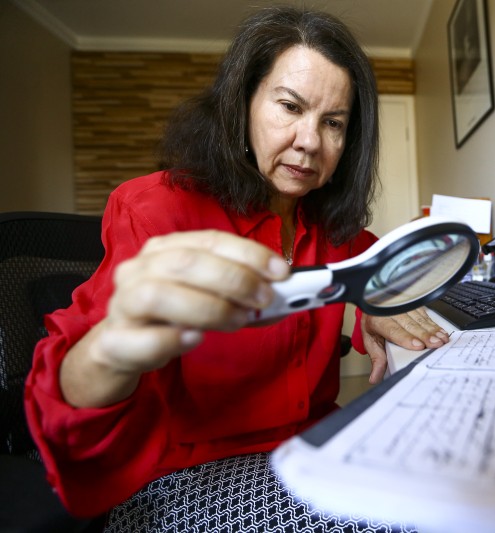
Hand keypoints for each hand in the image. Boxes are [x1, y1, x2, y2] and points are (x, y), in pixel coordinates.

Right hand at [61, 230, 289, 406]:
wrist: (120, 348)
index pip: (209, 241)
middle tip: (264, 299)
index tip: (280, 272)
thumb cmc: (171, 316)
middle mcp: (139, 269)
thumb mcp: (206, 296)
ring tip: (237, 321)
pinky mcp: (114, 342)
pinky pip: (141, 339)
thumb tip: (282, 294)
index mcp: (165, 250)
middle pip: (186, 262)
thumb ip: (238, 291)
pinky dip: (171, 340)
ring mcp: (122, 304)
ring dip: (208, 308)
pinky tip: (194, 339)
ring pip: (159, 295)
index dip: (248, 254)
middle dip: (233, 279)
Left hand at [361, 308, 449, 383]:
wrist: (374, 304)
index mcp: (378, 321)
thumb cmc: (374, 323)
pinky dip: (434, 324)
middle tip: (435, 344)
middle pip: (410, 325)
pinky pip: (425, 315)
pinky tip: (441, 332)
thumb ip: (376, 359)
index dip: (407, 338)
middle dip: (425, 335)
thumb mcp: (371, 340)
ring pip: (420, 319)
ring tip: (441, 339)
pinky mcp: (413, 305)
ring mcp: (403, 306)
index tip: (419, 345)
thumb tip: (375, 378)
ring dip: (432, 330)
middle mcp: (391, 311)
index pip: (394, 330)